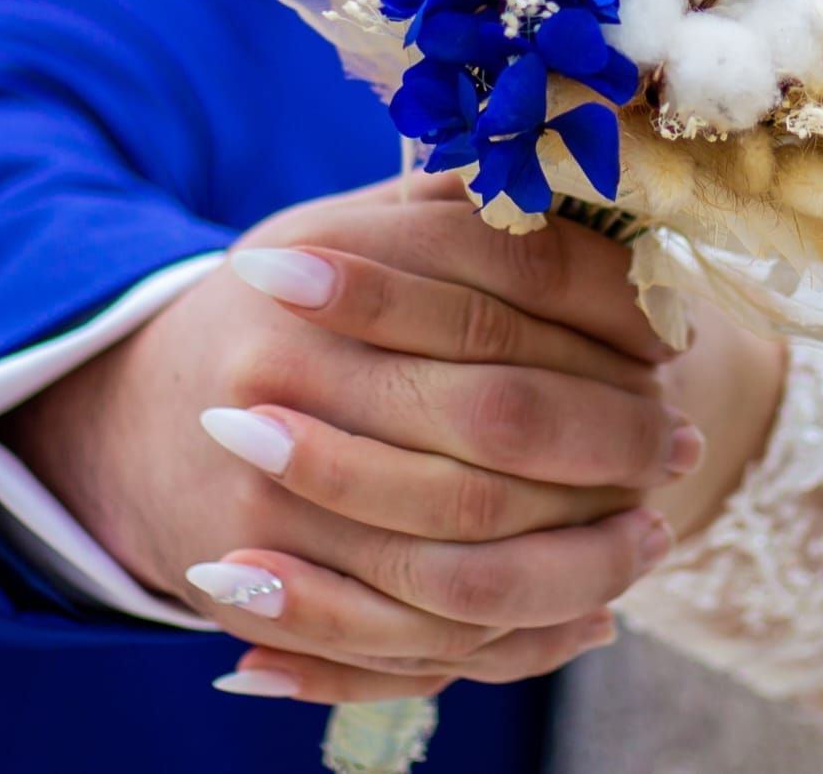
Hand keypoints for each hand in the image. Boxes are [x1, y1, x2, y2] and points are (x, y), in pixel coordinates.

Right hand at [0, 174, 697, 702]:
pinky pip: (414, 624)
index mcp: (331, 256)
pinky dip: (515, 629)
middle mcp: (297, 360)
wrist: (142, 414)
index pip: (513, 272)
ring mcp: (274, 475)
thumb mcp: (349, 228)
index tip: (672, 340)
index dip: (611, 308)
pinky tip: (591, 610)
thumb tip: (593, 193)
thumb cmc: (286, 311)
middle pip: (500, 412)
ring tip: (652, 534)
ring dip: (582, 547)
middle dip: (614, 436)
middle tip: (680, 444)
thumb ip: (453, 208)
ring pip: (467, 538)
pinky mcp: (261, 571)